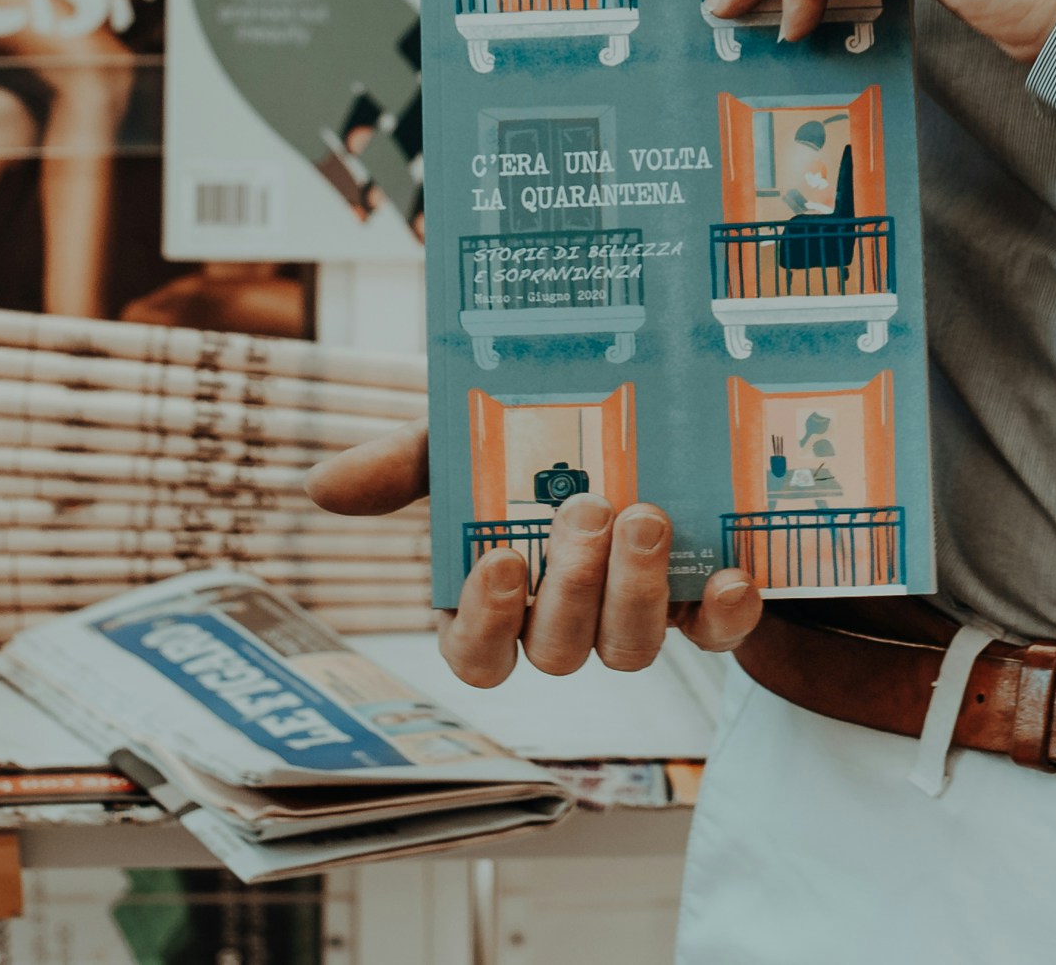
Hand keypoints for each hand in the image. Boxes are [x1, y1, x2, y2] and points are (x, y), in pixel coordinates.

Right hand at [307, 429, 760, 685]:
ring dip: (637, 594)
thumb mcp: (463, 437)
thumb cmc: (526, 431)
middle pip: (556, 653)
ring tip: (645, 517)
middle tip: (586, 510)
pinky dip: (727, 616)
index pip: (473, 655)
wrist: (629, 401)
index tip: (502, 561)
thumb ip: (401, 465)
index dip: (485, 625)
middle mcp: (561, 621)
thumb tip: (321, 488)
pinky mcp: (705, 606)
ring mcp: (633, 617)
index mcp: (492, 596)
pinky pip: (717, 639)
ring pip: (629, 651)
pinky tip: (733, 576)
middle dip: (571, 590)